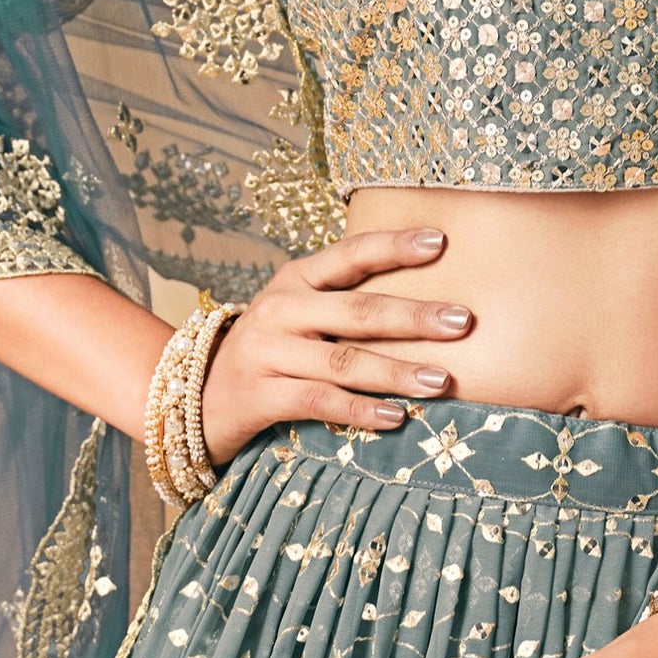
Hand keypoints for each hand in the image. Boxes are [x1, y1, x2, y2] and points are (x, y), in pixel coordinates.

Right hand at [200, 226, 474, 467]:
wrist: (195, 396)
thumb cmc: (271, 350)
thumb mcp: (298, 313)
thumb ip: (346, 303)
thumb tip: (431, 304)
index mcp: (296, 279)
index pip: (351, 255)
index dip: (394, 246)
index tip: (440, 241)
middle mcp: (281, 309)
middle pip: (358, 310)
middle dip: (414, 316)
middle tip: (462, 322)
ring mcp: (268, 353)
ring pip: (344, 361)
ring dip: (397, 371)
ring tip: (441, 380)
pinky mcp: (260, 395)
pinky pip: (319, 401)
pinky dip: (360, 410)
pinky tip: (395, 416)